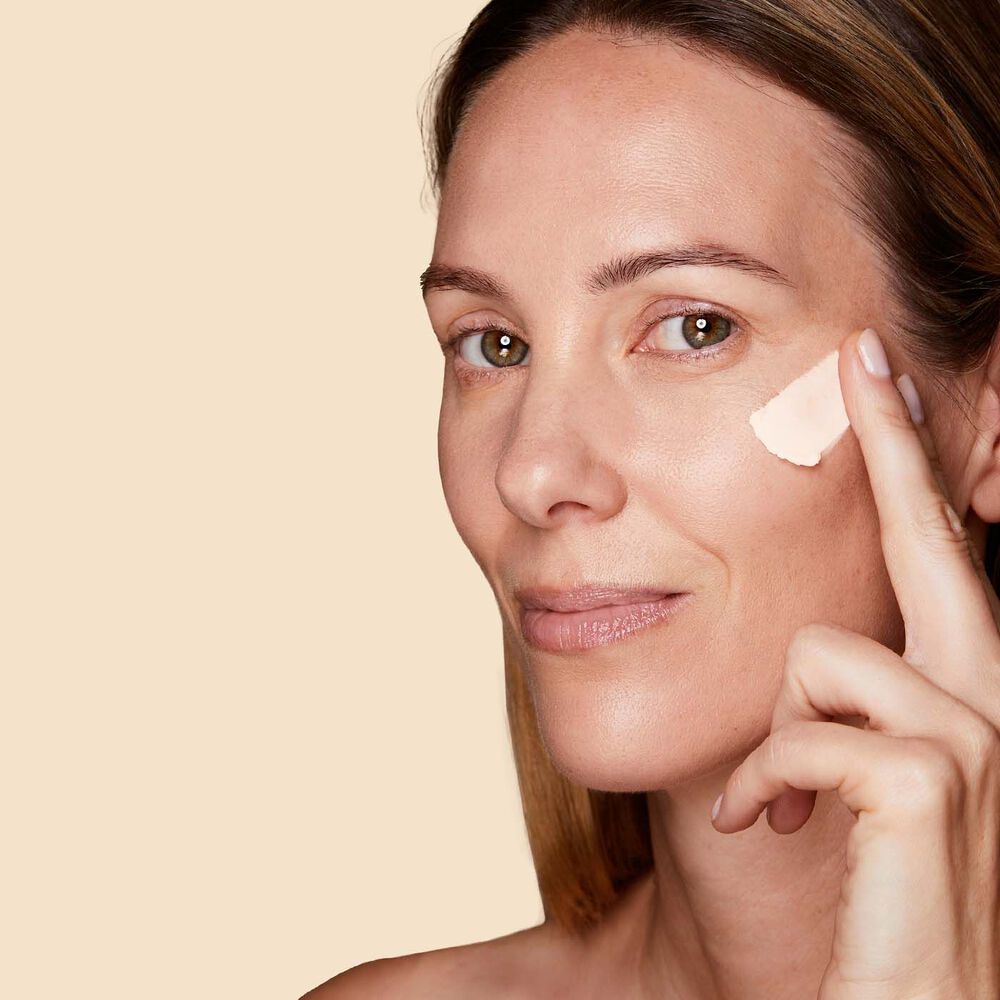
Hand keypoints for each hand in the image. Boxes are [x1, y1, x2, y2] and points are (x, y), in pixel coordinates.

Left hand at [710, 327, 999, 998]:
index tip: (881, 378)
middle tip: (866, 356)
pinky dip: (759, 782)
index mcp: (966, 705)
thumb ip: (837, 712)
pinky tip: (759, 826)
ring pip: (827, 654)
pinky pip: (803, 731)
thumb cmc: (868, 905)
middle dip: (898, 445)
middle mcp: (991, 711)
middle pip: (934, 545)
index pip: (940, 562)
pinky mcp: (928, 790)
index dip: (914, 466)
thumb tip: (805, 655)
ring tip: (773, 800)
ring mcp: (973, 748)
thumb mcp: (850, 790)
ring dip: (779, 733)